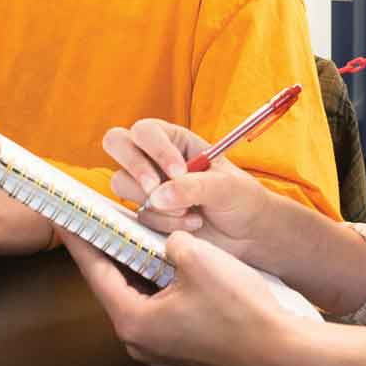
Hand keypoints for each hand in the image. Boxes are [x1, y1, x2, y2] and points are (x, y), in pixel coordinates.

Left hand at [62, 229, 304, 365]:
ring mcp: (159, 345)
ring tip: (126, 230)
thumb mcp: (196, 257)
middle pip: (112, 284)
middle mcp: (139, 339)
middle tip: (96, 218)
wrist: (281, 350)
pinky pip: (156, 305)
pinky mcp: (178, 345)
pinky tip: (161, 257)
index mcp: (133, 320)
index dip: (80, 240)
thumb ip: (168, 240)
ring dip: (133, 263)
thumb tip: (166, 241)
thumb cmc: (240, 310)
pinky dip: (153, 280)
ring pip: (136, 294)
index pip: (95, 271)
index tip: (67, 219)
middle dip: (106, 248)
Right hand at [105, 119, 365, 313]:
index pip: (145, 131)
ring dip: (158, 204)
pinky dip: (164, 223)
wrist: (249, 234)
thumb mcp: (225, 186)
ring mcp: (145, 186)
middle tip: (154, 188)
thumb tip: (156, 196)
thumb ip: (192, 186)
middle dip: (134, 166)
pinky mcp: (145, 213)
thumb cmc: (241, 198)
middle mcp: (153, 158)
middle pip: (116, 142)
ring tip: (192, 213)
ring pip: (122, 184)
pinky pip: (137, 215)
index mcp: (173, 139)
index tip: (178, 172)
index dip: (155, 149)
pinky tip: (191, 225)